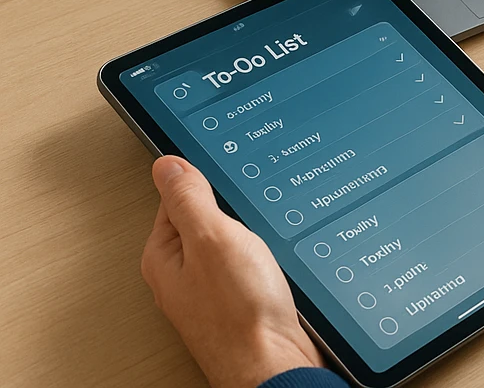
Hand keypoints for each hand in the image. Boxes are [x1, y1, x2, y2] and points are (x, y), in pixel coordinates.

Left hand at [141, 156, 324, 387]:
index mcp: (164, 257)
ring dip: (247, 231)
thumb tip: (166, 165)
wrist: (275, 363)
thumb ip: (188, 198)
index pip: (174, 197)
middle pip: (202, 219)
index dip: (203, 180)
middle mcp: (181, 276)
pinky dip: (259, 252)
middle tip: (247, 204)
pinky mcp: (236, 301)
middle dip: (228, 207)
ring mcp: (209, 291)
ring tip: (262, 228)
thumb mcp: (212, 237)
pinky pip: (244, 262)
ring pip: (227, 241)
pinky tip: (273, 253)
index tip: (224, 174)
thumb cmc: (240, 311)